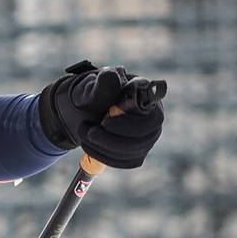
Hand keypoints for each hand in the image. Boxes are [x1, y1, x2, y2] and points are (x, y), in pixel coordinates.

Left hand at [39, 61, 166, 169]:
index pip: (154, 119)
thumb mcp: (92, 86)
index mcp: (147, 98)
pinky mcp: (137, 152)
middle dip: (110, 139)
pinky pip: (125, 162)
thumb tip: (110, 76)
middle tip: (87, 130)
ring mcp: (146, 137)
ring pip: (132, 153)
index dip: (130, 125)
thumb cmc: (91, 94)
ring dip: (103, 147)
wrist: (82, 109)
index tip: (104, 122)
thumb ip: (102, 84)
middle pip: (143, 141)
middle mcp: (152, 119)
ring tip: (83, 132)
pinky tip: (89, 145)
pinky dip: (104, 156)